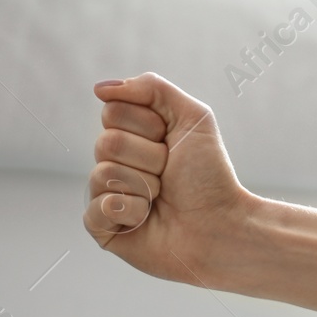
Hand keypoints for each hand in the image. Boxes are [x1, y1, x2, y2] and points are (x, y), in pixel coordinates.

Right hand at [83, 73, 255, 287]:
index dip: (148, 127)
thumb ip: (151, 88)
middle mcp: (114, 162)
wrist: (220, 226)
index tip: (171, 144)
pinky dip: (129, 211)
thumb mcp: (192, 117)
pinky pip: (96, 209)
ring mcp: (105, 195)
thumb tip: (100, 89)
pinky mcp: (102, 228)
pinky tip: (145, 219)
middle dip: (149, 158)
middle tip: (169, 175)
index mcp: (130, 135)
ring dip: (144, 186)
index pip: (112, 111)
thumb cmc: (209, 176)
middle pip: (107, 142)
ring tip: (161, 199)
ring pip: (104, 174)